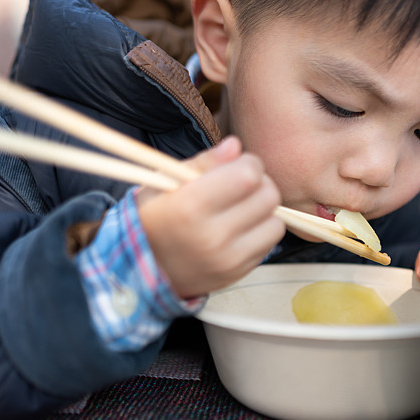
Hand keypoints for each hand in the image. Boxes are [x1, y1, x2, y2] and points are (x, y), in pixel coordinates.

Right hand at [135, 136, 285, 298]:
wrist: (144, 267)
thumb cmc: (154, 216)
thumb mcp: (166, 181)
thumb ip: (204, 162)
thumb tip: (236, 145)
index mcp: (191, 206)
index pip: (248, 175)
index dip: (249, 163)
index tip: (238, 165)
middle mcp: (213, 236)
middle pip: (268, 197)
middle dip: (260, 184)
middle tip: (242, 185)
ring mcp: (228, 259)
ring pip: (275, 222)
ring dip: (264, 210)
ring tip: (242, 208)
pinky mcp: (238, 273)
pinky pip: (269, 244)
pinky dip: (260, 231)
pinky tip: (240, 228)